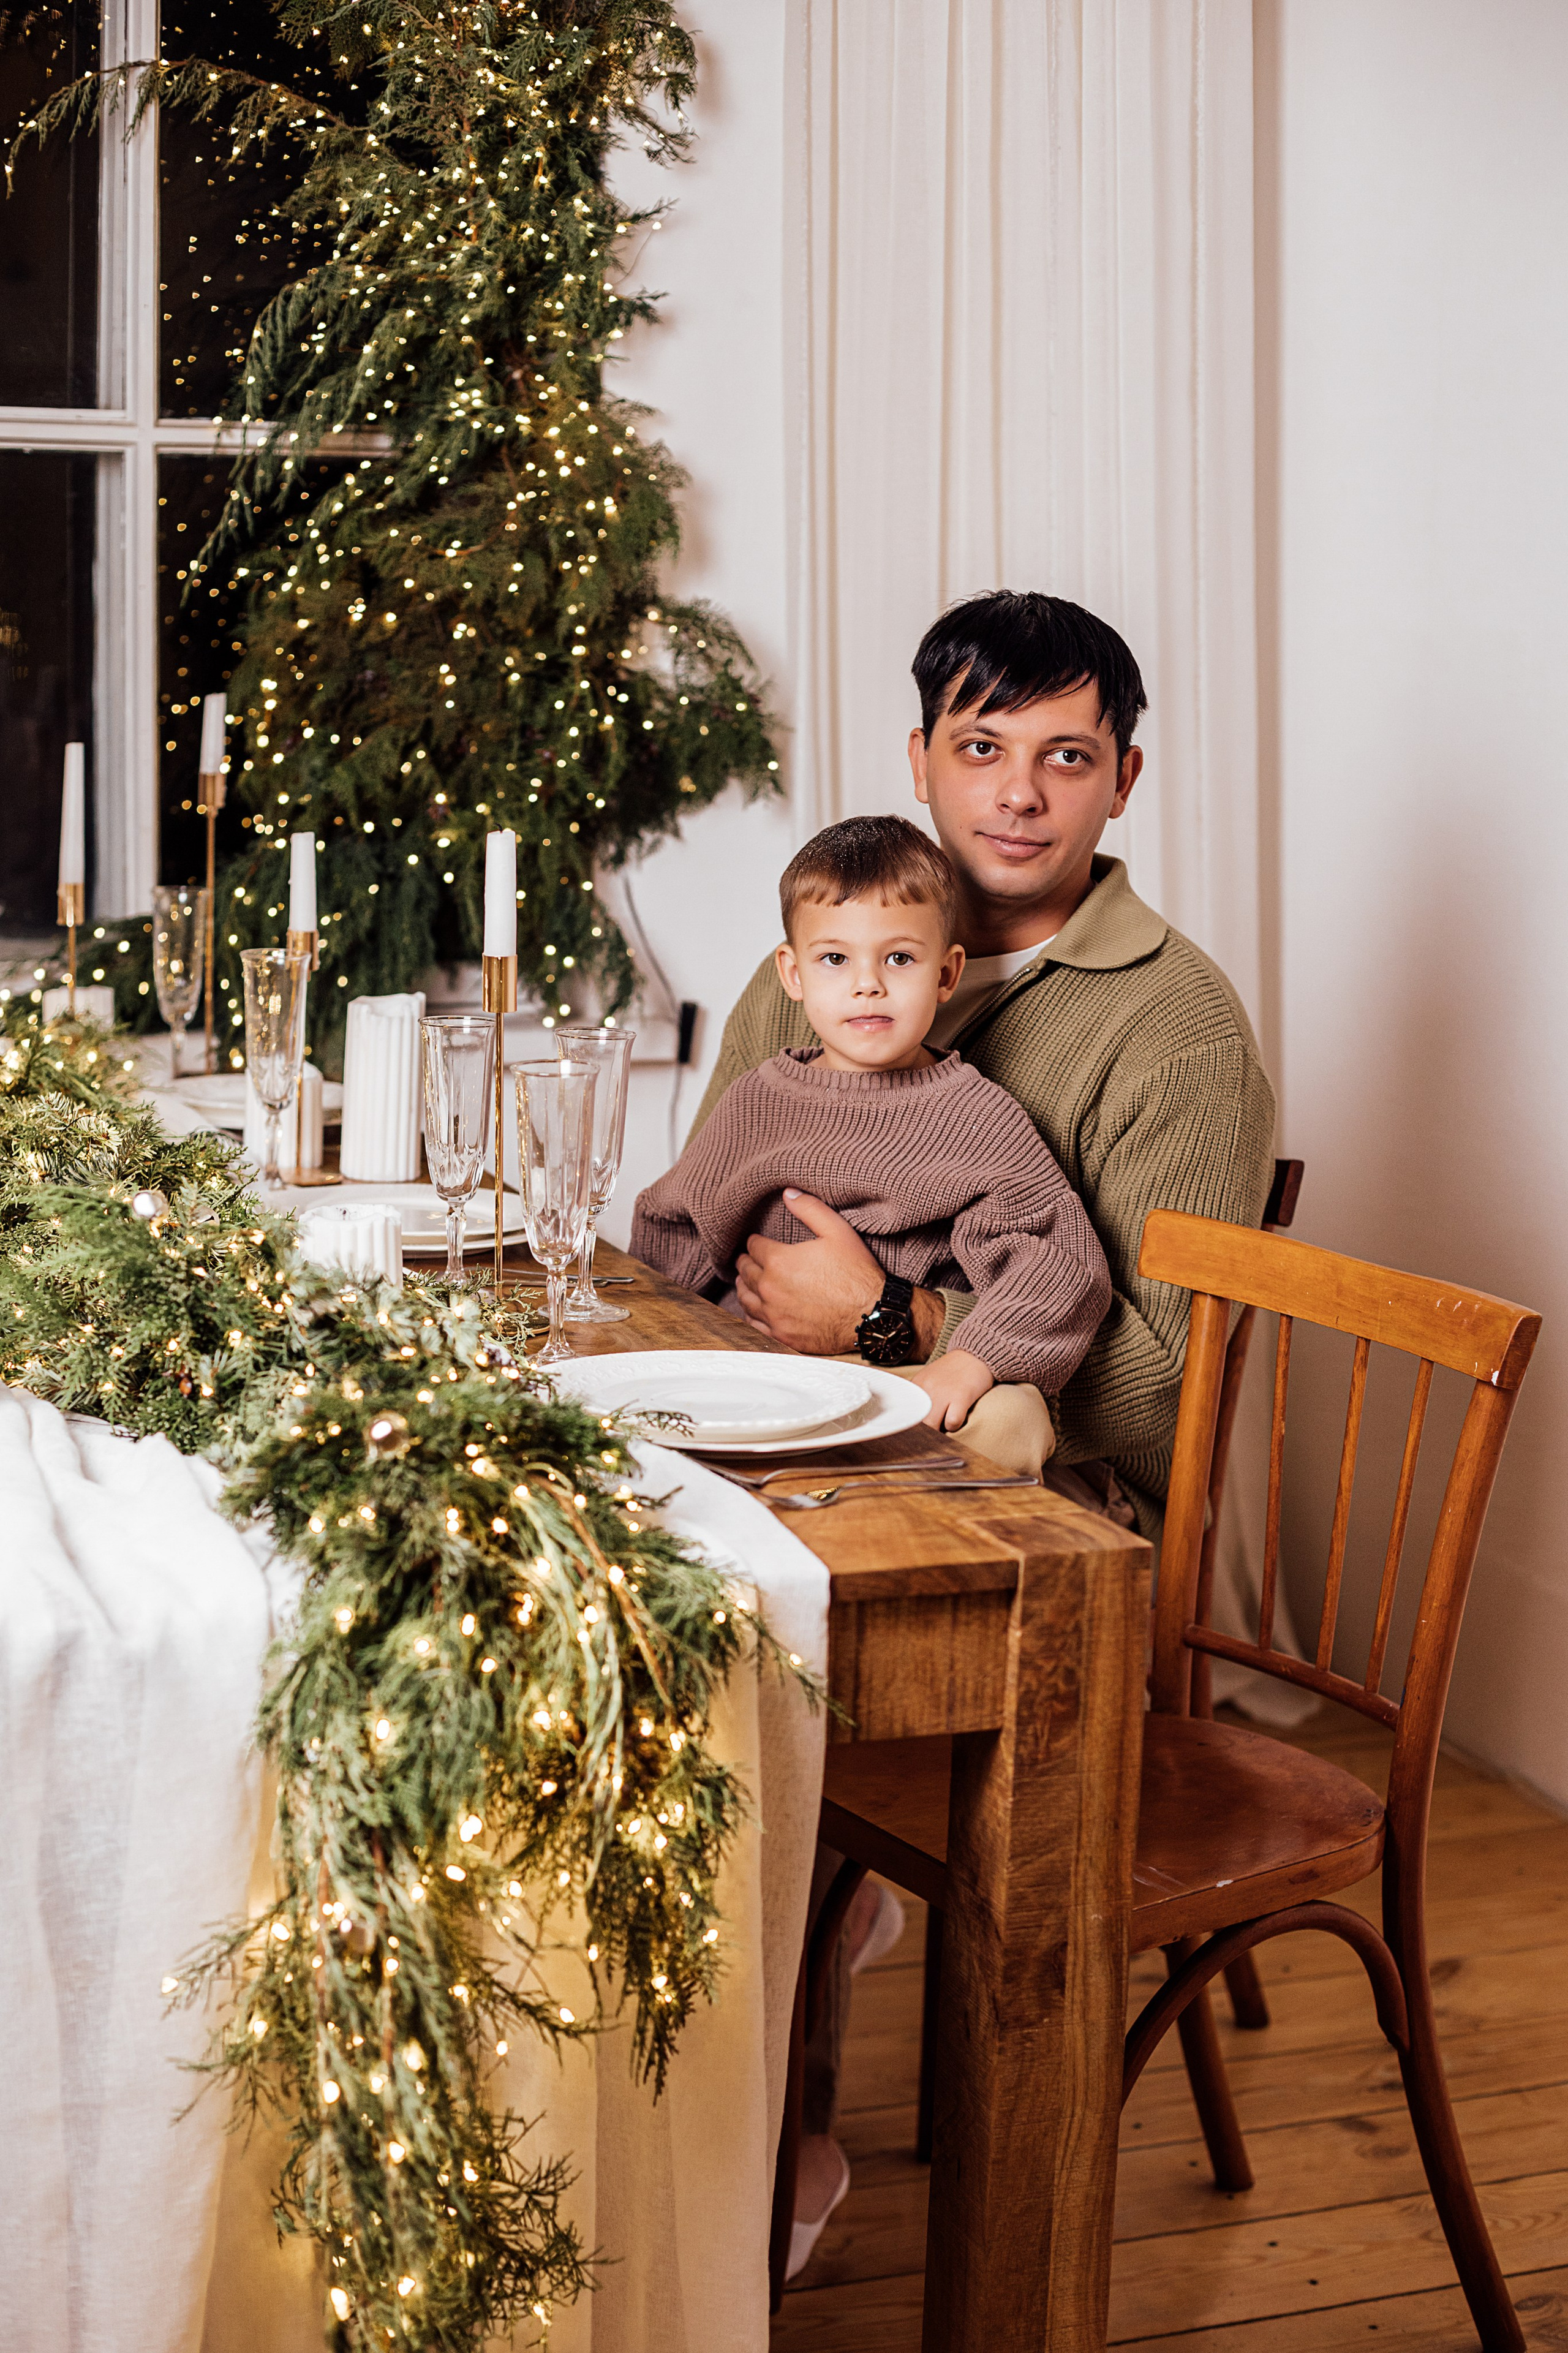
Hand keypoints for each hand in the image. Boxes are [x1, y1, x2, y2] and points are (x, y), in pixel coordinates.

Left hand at [733, 1190, 884, 1353]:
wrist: (872, 1316)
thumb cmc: (857, 1273)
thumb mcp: (838, 1231)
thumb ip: (810, 1209)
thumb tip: (787, 1193)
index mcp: (779, 1260)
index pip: (754, 1247)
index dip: (755, 1242)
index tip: (757, 1242)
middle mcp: (770, 1288)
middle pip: (745, 1271)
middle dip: (746, 1262)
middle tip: (747, 1259)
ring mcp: (774, 1314)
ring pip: (745, 1298)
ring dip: (744, 1287)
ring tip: (746, 1281)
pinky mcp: (781, 1335)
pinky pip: (754, 1324)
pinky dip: (751, 1314)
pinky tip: (755, 1309)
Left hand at [902, 1348, 993, 1431]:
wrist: (975, 1355)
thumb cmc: (952, 1371)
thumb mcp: (929, 1378)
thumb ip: (919, 1395)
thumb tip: (913, 1421)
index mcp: (917, 1384)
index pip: (906, 1413)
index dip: (912, 1425)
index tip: (918, 1429)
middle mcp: (927, 1388)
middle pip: (917, 1422)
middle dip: (925, 1430)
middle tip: (935, 1426)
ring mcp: (943, 1392)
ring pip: (932, 1425)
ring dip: (939, 1429)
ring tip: (946, 1420)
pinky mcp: (961, 1397)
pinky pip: (952, 1423)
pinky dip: (955, 1425)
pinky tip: (958, 1415)